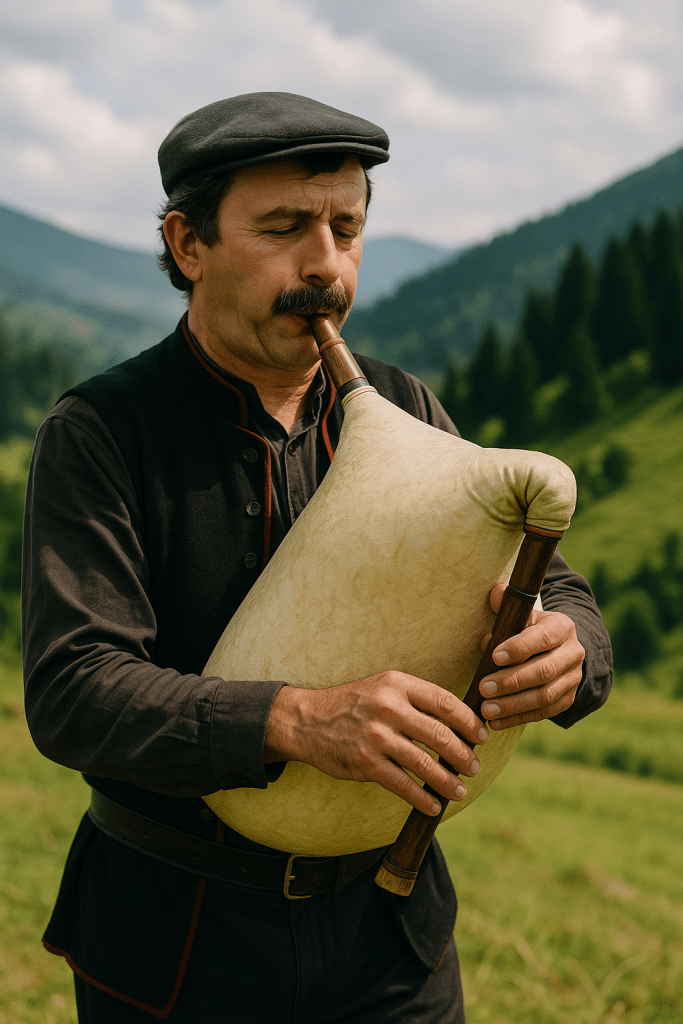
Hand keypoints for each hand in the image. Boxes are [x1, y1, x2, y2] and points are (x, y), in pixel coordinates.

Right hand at [264, 671, 488, 815]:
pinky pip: (403, 785)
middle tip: (474, 766)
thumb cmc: (353, 703)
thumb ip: (416, 698)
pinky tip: (433, 805)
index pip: (445, 702)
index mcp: (397, 684)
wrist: (307, 720)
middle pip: (440, 735)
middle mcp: (389, 708)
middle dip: (463, 755)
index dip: (469, 722)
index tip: (481, 735)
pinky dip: (422, 798)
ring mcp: (377, 737)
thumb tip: (459, 719)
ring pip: (425, 764)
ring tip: (460, 790)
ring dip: (448, 781)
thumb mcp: (384, 686)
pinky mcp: (365, 763)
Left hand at [478, 584, 584, 729]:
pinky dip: (520, 718)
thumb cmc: (528, 629)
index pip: (543, 638)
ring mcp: (573, 678)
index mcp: (562, 627)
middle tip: (484, 688)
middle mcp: (573, 653)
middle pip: (544, 671)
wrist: (557, 648)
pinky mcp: (567, 699)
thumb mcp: (521, 614)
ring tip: (487, 709)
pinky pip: (545, 712)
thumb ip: (507, 606)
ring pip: (545, 696)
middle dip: (512, 681)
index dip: (519, 648)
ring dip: (514, 704)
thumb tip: (496, 595)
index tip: (494, 656)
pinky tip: (497, 721)